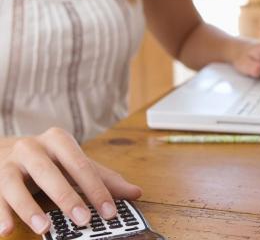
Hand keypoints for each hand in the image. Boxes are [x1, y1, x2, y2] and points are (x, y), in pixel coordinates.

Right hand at [0, 128, 141, 235]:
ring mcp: (9, 163)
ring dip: (30, 208)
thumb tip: (136, 192)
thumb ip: (104, 178)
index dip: (96, 189)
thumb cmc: (50, 160)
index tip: (109, 212)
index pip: (81, 165)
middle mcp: (32, 147)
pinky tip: (6, 230)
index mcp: (58, 140)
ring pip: (15, 184)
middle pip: (49, 172)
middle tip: (83, 220)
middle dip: (67, 197)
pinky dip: (0, 214)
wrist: (6, 149)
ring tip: (44, 228)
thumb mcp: (76, 164)